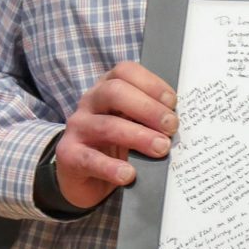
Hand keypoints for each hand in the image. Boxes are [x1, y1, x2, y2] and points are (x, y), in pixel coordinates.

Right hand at [55, 62, 176, 211]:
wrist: (82, 177)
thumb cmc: (114, 146)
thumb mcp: (132, 125)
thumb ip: (150, 119)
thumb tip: (180, 123)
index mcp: (107, 88)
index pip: (125, 72)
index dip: (151, 83)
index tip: (172, 102)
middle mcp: (89, 102)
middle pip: (115, 92)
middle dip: (148, 108)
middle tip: (171, 126)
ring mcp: (77, 128)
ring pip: (107, 125)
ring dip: (138, 136)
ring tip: (161, 149)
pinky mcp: (69, 155)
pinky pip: (90, 159)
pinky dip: (111, 167)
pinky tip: (128, 174)